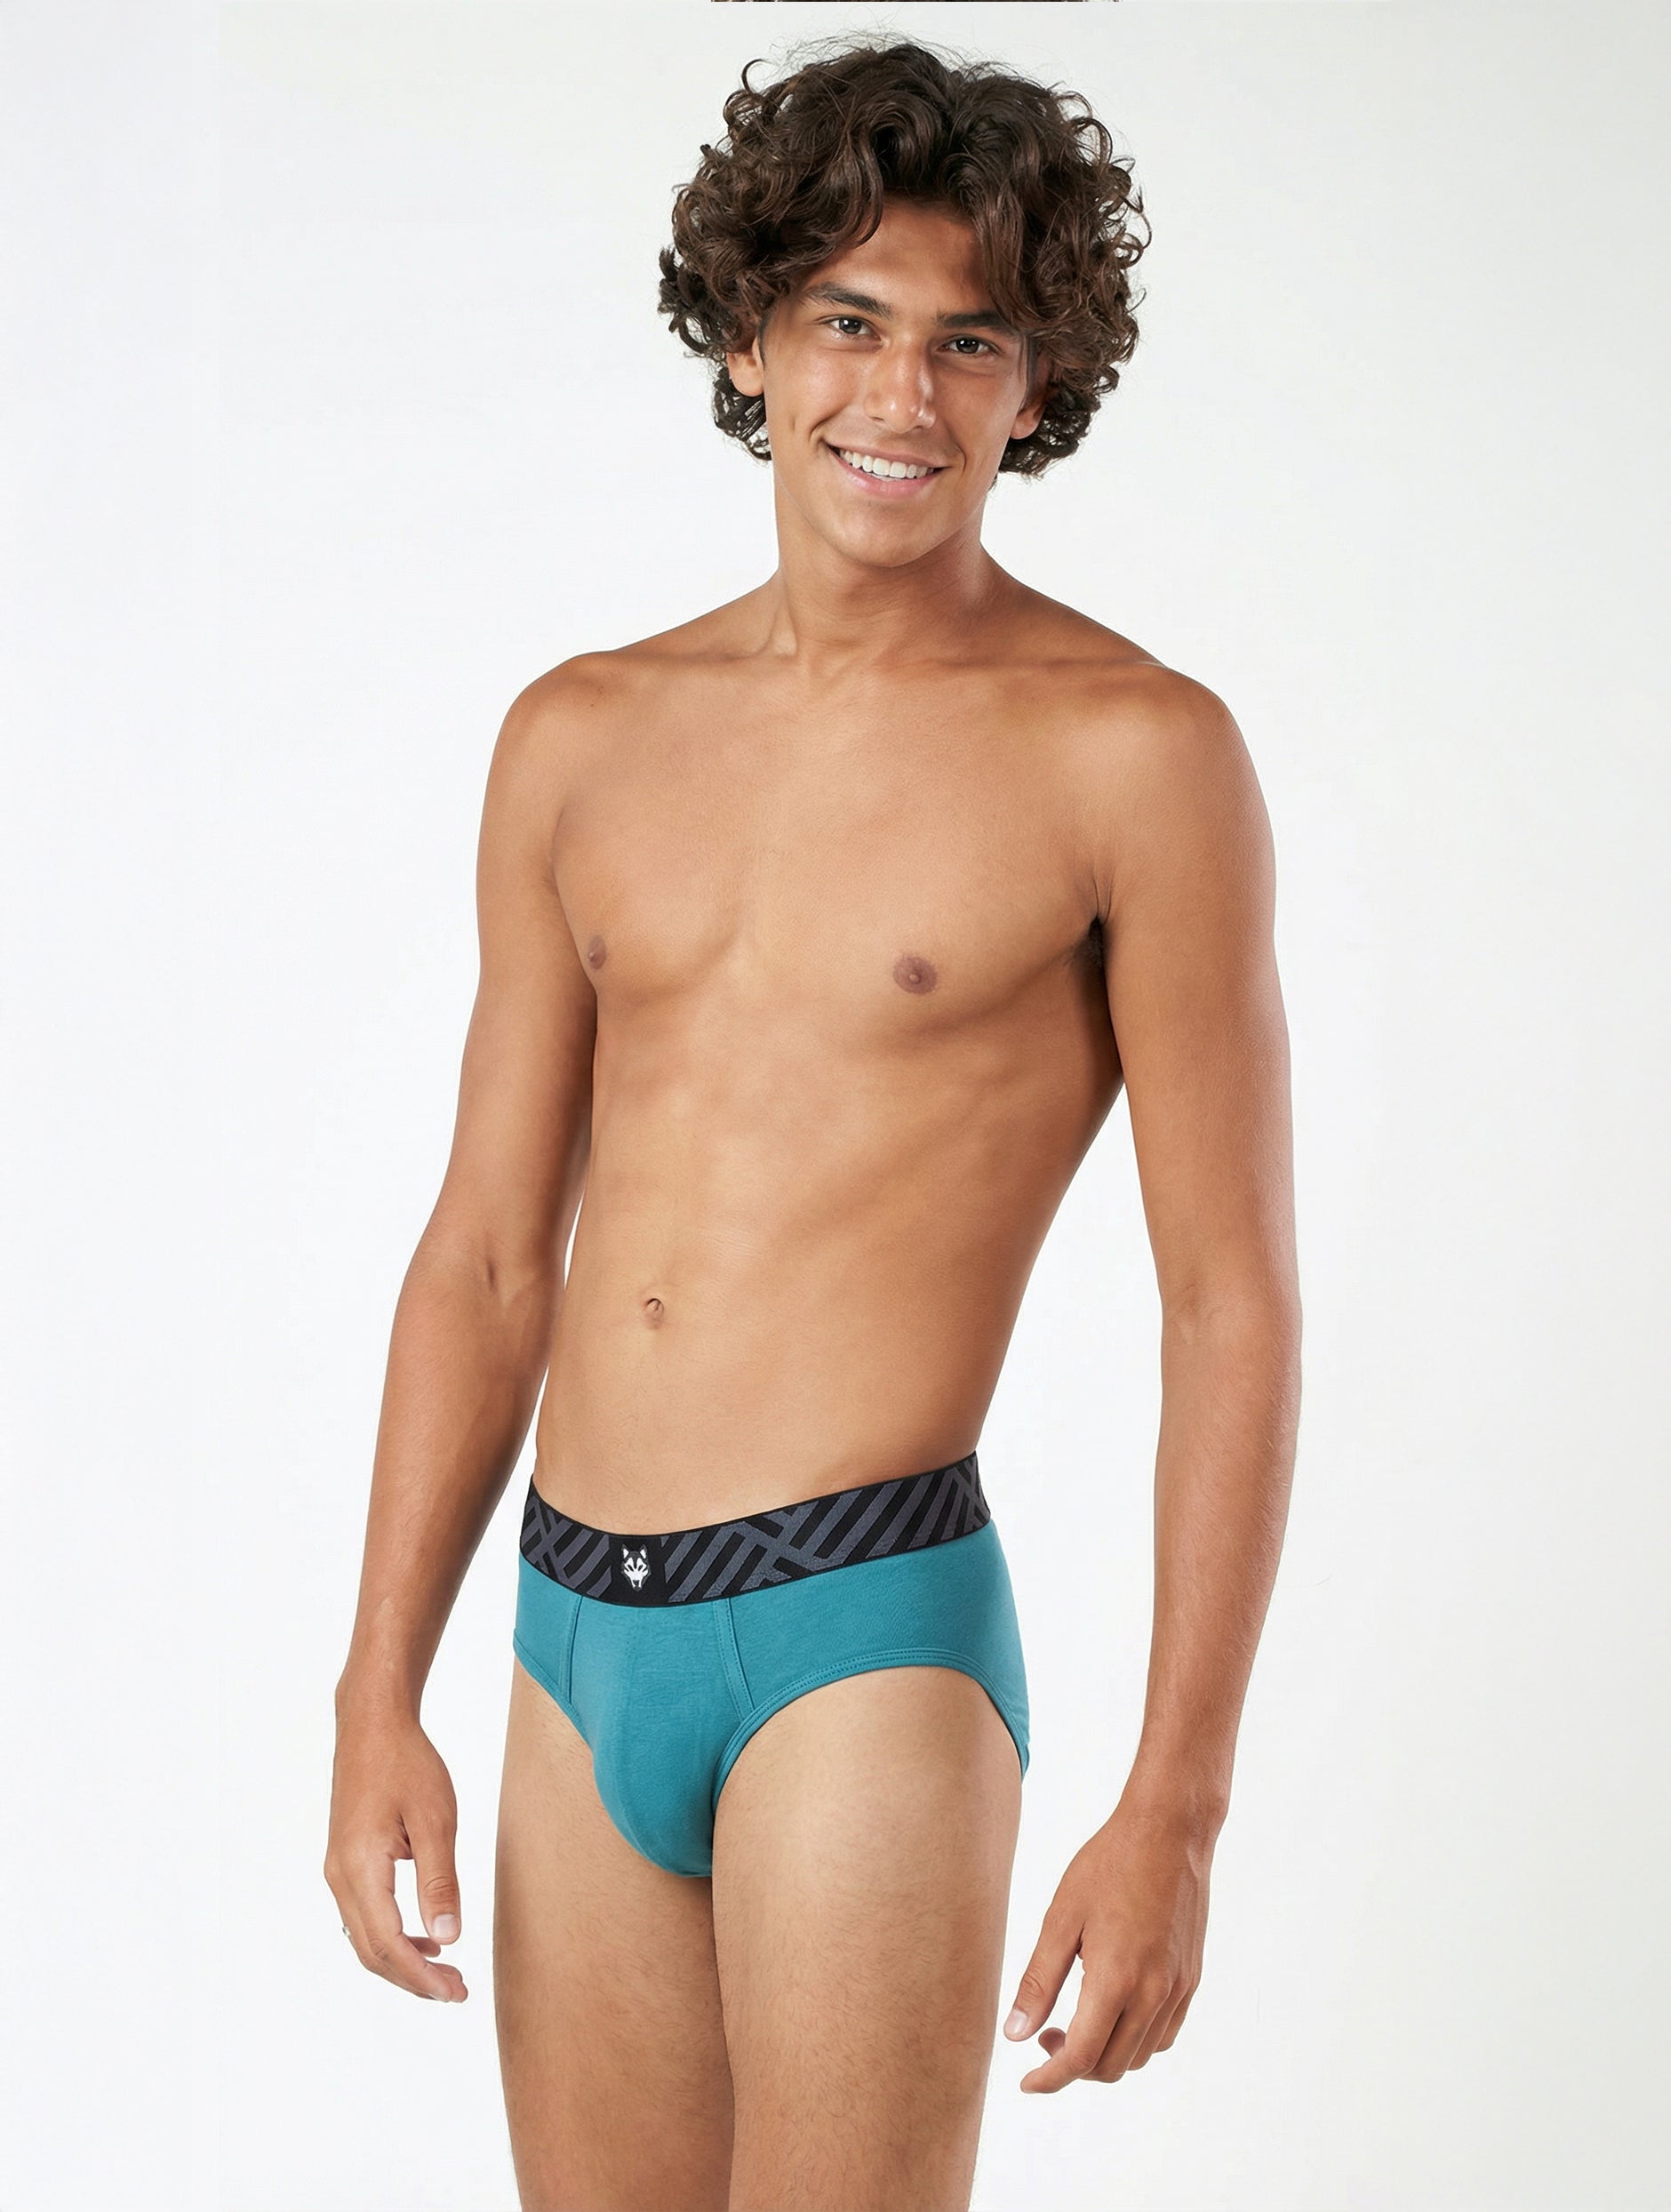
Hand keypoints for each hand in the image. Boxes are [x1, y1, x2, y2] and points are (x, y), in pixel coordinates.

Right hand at [324, 1704, 468, 2003]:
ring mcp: (338, 1870)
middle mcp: (340, 1877)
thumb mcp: (436, 1820)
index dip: (421, 1977)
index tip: (456, 1993)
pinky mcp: (346, 1861)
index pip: (388, 1945)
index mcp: (360, 1869)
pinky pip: (364, 1915)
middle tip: (457, 1991)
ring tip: (447, 1972)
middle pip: (371, 1951)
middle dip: (413, 1979)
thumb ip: (439, 1882)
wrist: (372, 1724)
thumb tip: (449, 1937)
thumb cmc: (407, 1764)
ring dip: (403, 1961)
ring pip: (365, 1937)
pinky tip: (426, 1938)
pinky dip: (393, 1936)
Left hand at [1002, 1800, 1212, 2089]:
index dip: (1050, 2078)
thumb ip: (1039, 1982)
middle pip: (1110, 2066)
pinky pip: (1163, 2034)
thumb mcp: (1061, 1918)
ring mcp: (1177, 1988)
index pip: (1081, 2057)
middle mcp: (1153, 1993)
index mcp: (1117, 1979)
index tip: (1026, 2082)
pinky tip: (1112, 2009)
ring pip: (1139, 2055)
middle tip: (1044, 2035)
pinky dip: (1134, 2039)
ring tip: (1075, 2021)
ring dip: (1104, 2055)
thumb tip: (1014, 2034)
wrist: (1168, 1832)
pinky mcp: (1190, 1979)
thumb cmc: (1109, 1865)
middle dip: (1072, 2066)